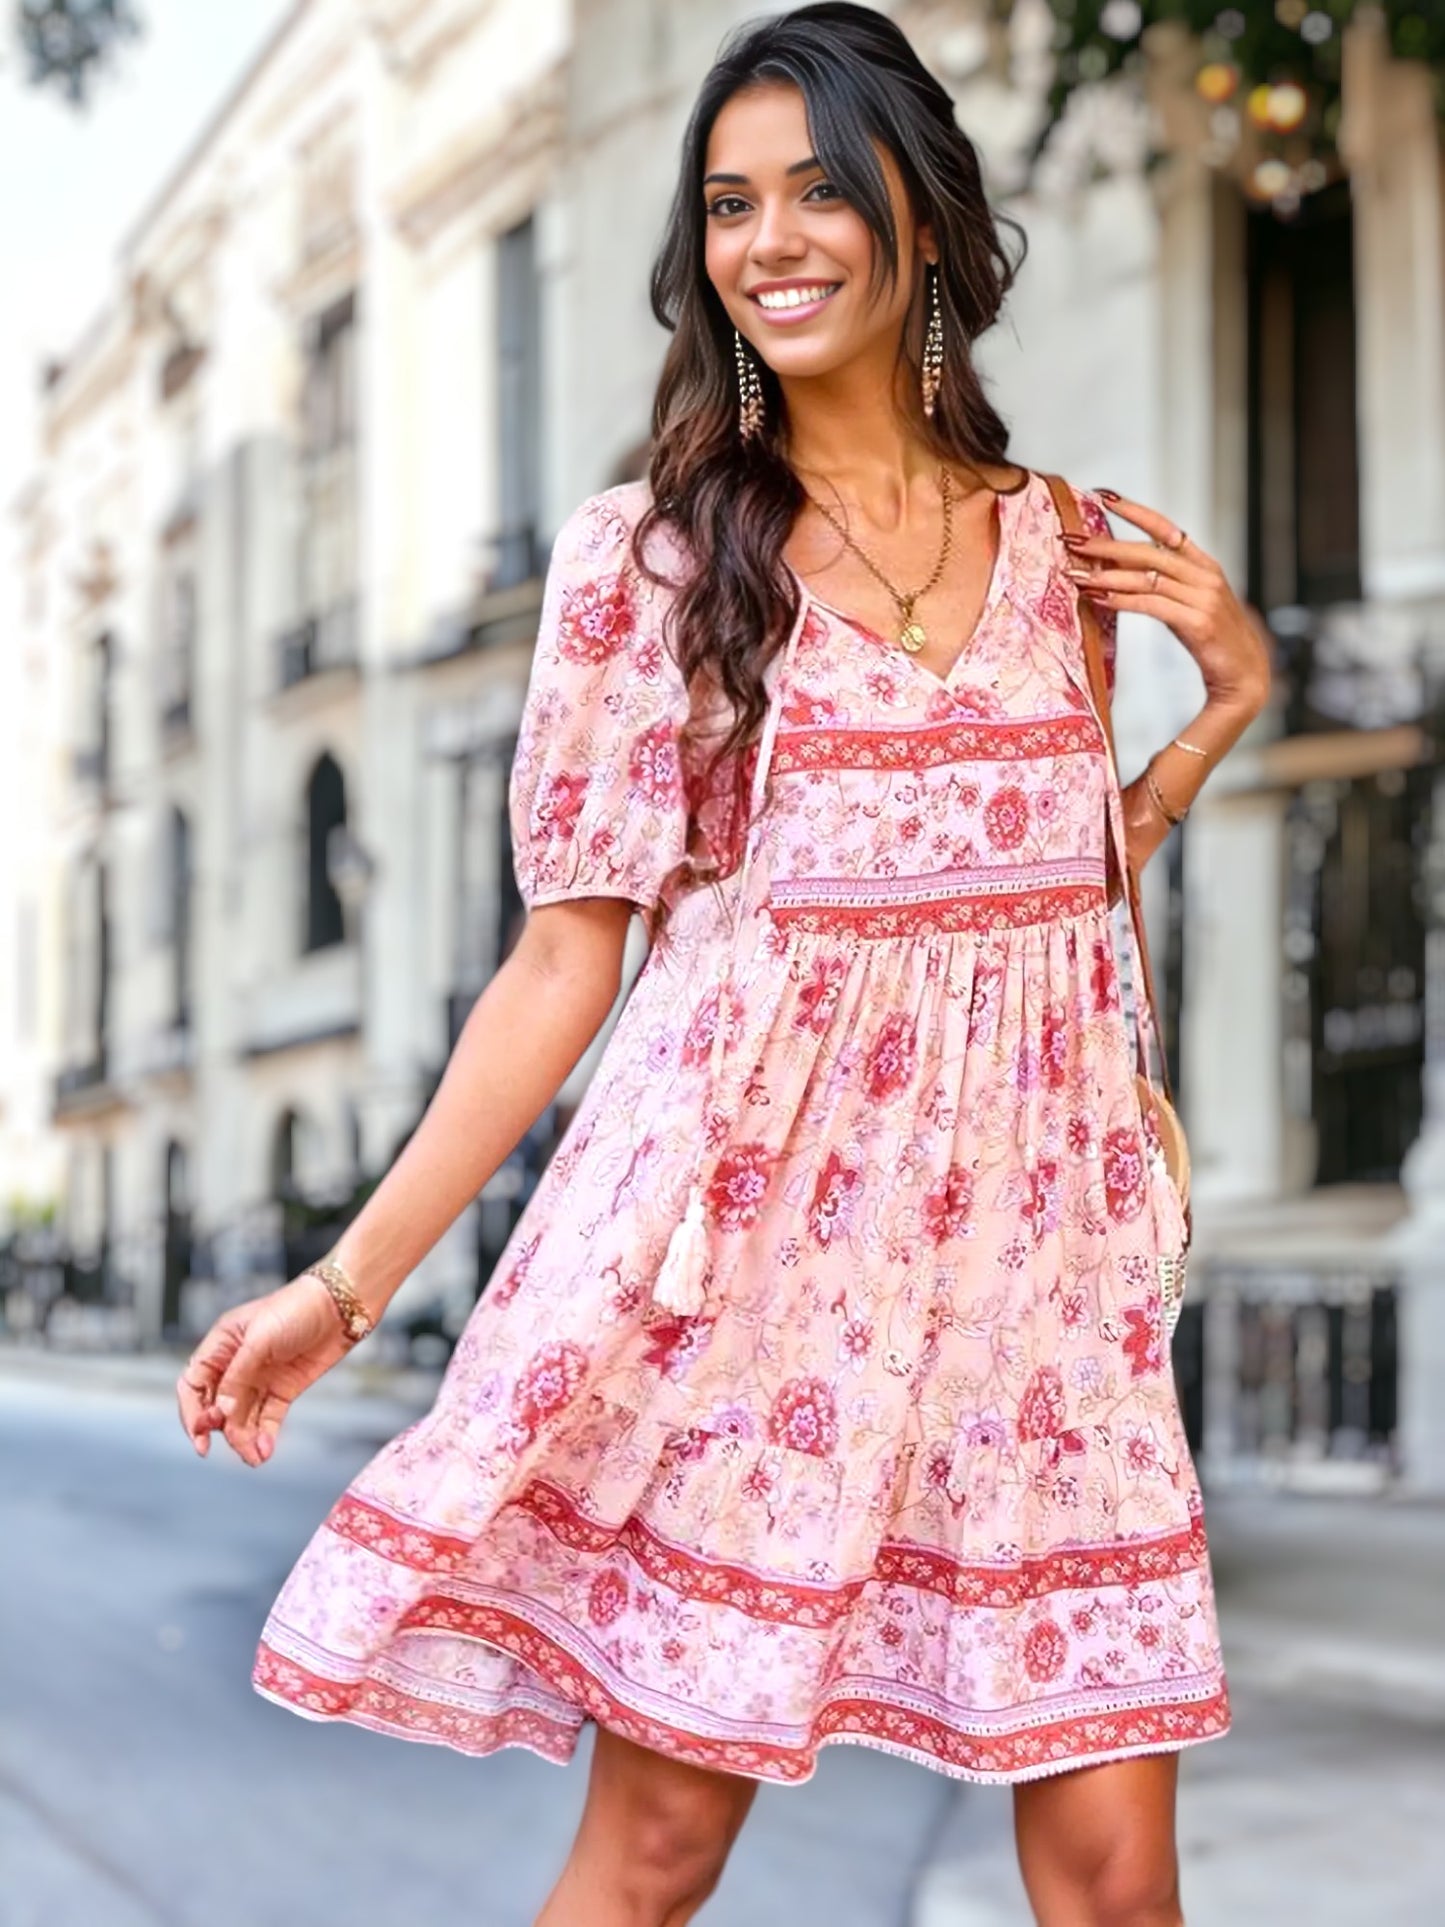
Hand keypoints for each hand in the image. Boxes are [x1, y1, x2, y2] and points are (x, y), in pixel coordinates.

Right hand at [176, 1275, 351, 1467]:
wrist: (341, 1307)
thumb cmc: (298, 1307)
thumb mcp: (261, 1338)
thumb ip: (239, 1376)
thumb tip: (222, 1411)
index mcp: (222, 1345)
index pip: (193, 1384)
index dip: (191, 1411)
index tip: (200, 1435)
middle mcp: (237, 1365)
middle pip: (216, 1407)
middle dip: (222, 1429)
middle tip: (235, 1441)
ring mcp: (260, 1380)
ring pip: (242, 1418)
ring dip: (244, 1440)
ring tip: (255, 1456)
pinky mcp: (283, 1391)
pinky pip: (267, 1420)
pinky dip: (264, 1437)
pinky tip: (265, 1451)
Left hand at [1064, 490, 1270, 718]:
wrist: (1245, 676)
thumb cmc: (1212, 641)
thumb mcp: (1187, 604)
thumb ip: (1161, 585)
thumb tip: (1117, 572)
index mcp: (1204, 565)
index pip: (1165, 528)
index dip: (1134, 510)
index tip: (1102, 496)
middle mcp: (1205, 575)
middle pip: (1147, 551)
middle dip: (1106, 545)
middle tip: (1071, 540)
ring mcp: (1203, 597)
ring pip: (1146, 577)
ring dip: (1106, 575)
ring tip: (1075, 575)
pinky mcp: (1198, 622)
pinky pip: (1151, 605)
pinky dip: (1122, 600)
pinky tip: (1098, 598)